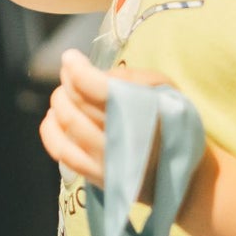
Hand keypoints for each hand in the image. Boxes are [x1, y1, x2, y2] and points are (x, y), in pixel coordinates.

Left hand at [39, 49, 175, 196]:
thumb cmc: (175, 126)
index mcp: (144, 114)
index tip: (71, 57)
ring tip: (64, 93)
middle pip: (78, 105)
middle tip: (69, 72)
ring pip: (67, 126)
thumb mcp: (166, 91)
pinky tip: (52, 116)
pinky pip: (61, 152)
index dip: (78, 70)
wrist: (185, 178)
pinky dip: (50, 130)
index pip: (98, 89)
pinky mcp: (95, 177)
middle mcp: (121, 140)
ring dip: (59, 103)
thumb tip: (90, 72)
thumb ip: (131, 78)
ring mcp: (105, 162)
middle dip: (68, 83)